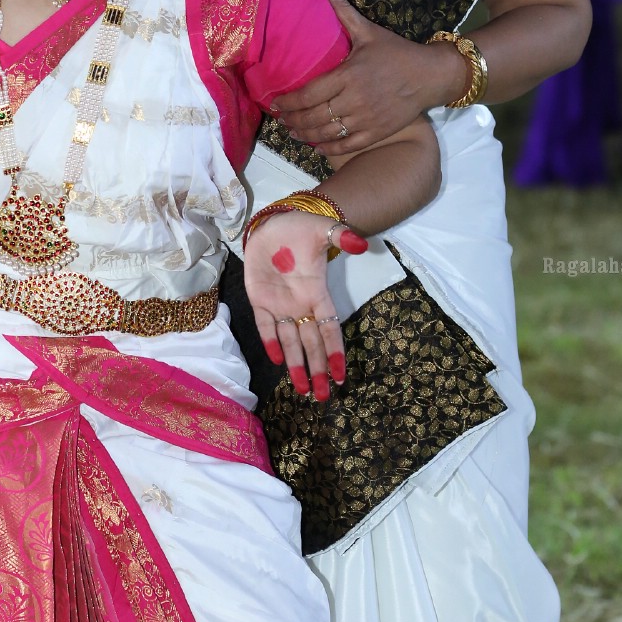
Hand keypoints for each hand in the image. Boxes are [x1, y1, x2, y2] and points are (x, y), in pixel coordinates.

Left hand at [242, 210, 367, 399]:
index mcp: (318, 293)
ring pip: (290, 341)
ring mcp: (280, 305)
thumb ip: (342, 237)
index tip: (340, 375)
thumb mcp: (324, 229)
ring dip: (296, 365)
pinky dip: (270, 341)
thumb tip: (362, 244)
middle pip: (311, 343)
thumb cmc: (302, 229)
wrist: (274, 224)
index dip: (335, 351)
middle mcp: (301, 305)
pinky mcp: (259, 300)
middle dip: (317, 369)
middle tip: (321, 397)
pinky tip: (276, 359)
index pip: (329, 328)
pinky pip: (265, 325)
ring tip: (301, 390)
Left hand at [271, 0, 462, 156]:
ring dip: (305, 136)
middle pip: (313, 117)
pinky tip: (316, 145)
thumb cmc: (398, 53)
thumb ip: (343, 10)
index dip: (289, 102)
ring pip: (326, 134)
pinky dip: (328, 148)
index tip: (276, 103)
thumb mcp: (369, 31)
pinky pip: (346, 146)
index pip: (309, 94)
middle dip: (293, 121)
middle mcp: (354, 100)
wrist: (431, 75)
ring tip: (294, 133)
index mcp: (349, 75)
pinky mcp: (377, 133)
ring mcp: (366, 120)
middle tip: (282, 120)